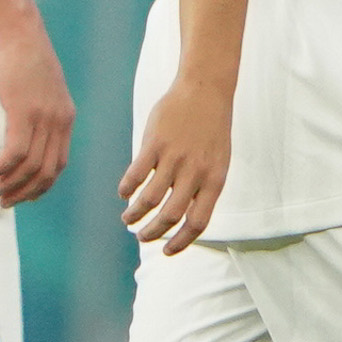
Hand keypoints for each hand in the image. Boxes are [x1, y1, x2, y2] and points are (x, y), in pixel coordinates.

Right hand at [0, 15, 75, 206]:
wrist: (21, 33)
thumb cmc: (26, 58)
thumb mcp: (43, 91)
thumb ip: (42, 114)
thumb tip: (28, 133)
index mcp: (65, 118)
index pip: (59, 164)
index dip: (41, 186)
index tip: (24, 196)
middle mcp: (58, 122)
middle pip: (46, 171)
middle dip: (24, 192)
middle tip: (4, 201)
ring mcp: (42, 117)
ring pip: (30, 165)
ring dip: (10, 183)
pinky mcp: (23, 111)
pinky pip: (14, 151)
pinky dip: (1, 167)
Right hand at [117, 80, 230, 253]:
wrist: (206, 90)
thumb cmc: (211, 129)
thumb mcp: (217, 161)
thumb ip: (203, 188)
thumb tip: (183, 217)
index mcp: (214, 180)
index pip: (197, 222)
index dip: (181, 242)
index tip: (166, 251)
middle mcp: (195, 173)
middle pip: (171, 215)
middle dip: (153, 232)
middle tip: (141, 237)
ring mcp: (174, 158)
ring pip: (149, 198)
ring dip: (135, 214)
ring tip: (128, 219)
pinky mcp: (154, 143)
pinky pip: (136, 174)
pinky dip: (127, 188)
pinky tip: (123, 193)